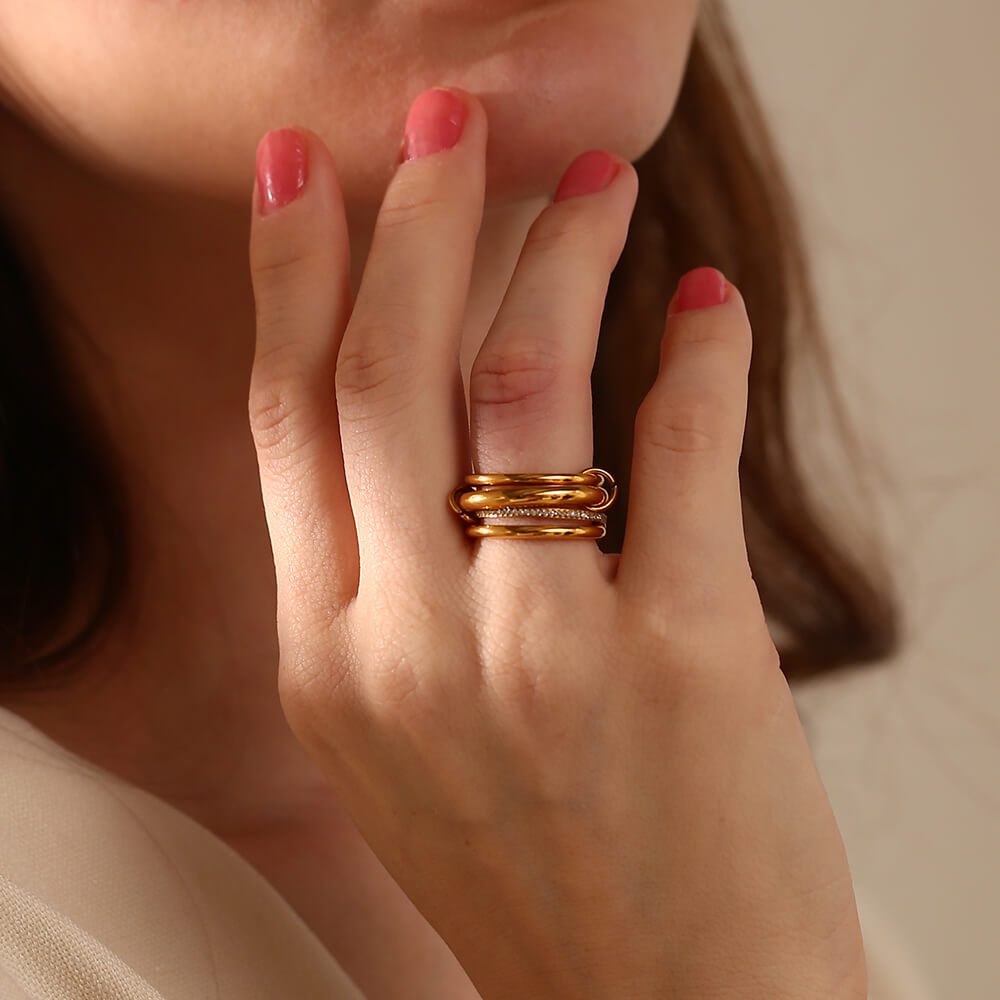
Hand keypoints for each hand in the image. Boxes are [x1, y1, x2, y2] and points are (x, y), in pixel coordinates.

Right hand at [247, 87, 866, 999]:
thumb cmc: (533, 870)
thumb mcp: (405, 734)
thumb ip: (386, 583)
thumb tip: (420, 420)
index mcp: (329, 664)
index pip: (288, 421)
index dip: (293, 277)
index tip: (305, 176)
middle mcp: (412, 649)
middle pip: (388, 372)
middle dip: (413, 219)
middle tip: (443, 124)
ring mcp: (542, 652)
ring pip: (523, 383)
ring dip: (559, 255)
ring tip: (592, 182)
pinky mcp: (679, 655)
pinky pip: (679, 450)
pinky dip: (696, 354)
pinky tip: (702, 303)